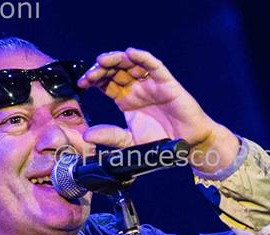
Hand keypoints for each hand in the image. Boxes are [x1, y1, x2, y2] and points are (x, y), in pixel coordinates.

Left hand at [77, 47, 239, 173]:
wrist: (187, 146)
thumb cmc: (161, 143)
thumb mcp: (129, 142)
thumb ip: (110, 137)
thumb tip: (86, 135)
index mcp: (126, 100)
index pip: (105, 83)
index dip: (93, 79)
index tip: (81, 83)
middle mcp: (136, 88)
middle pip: (115, 70)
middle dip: (101, 68)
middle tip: (90, 74)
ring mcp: (151, 83)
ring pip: (130, 63)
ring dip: (115, 59)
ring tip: (103, 61)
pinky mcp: (166, 82)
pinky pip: (153, 65)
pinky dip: (142, 57)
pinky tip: (130, 53)